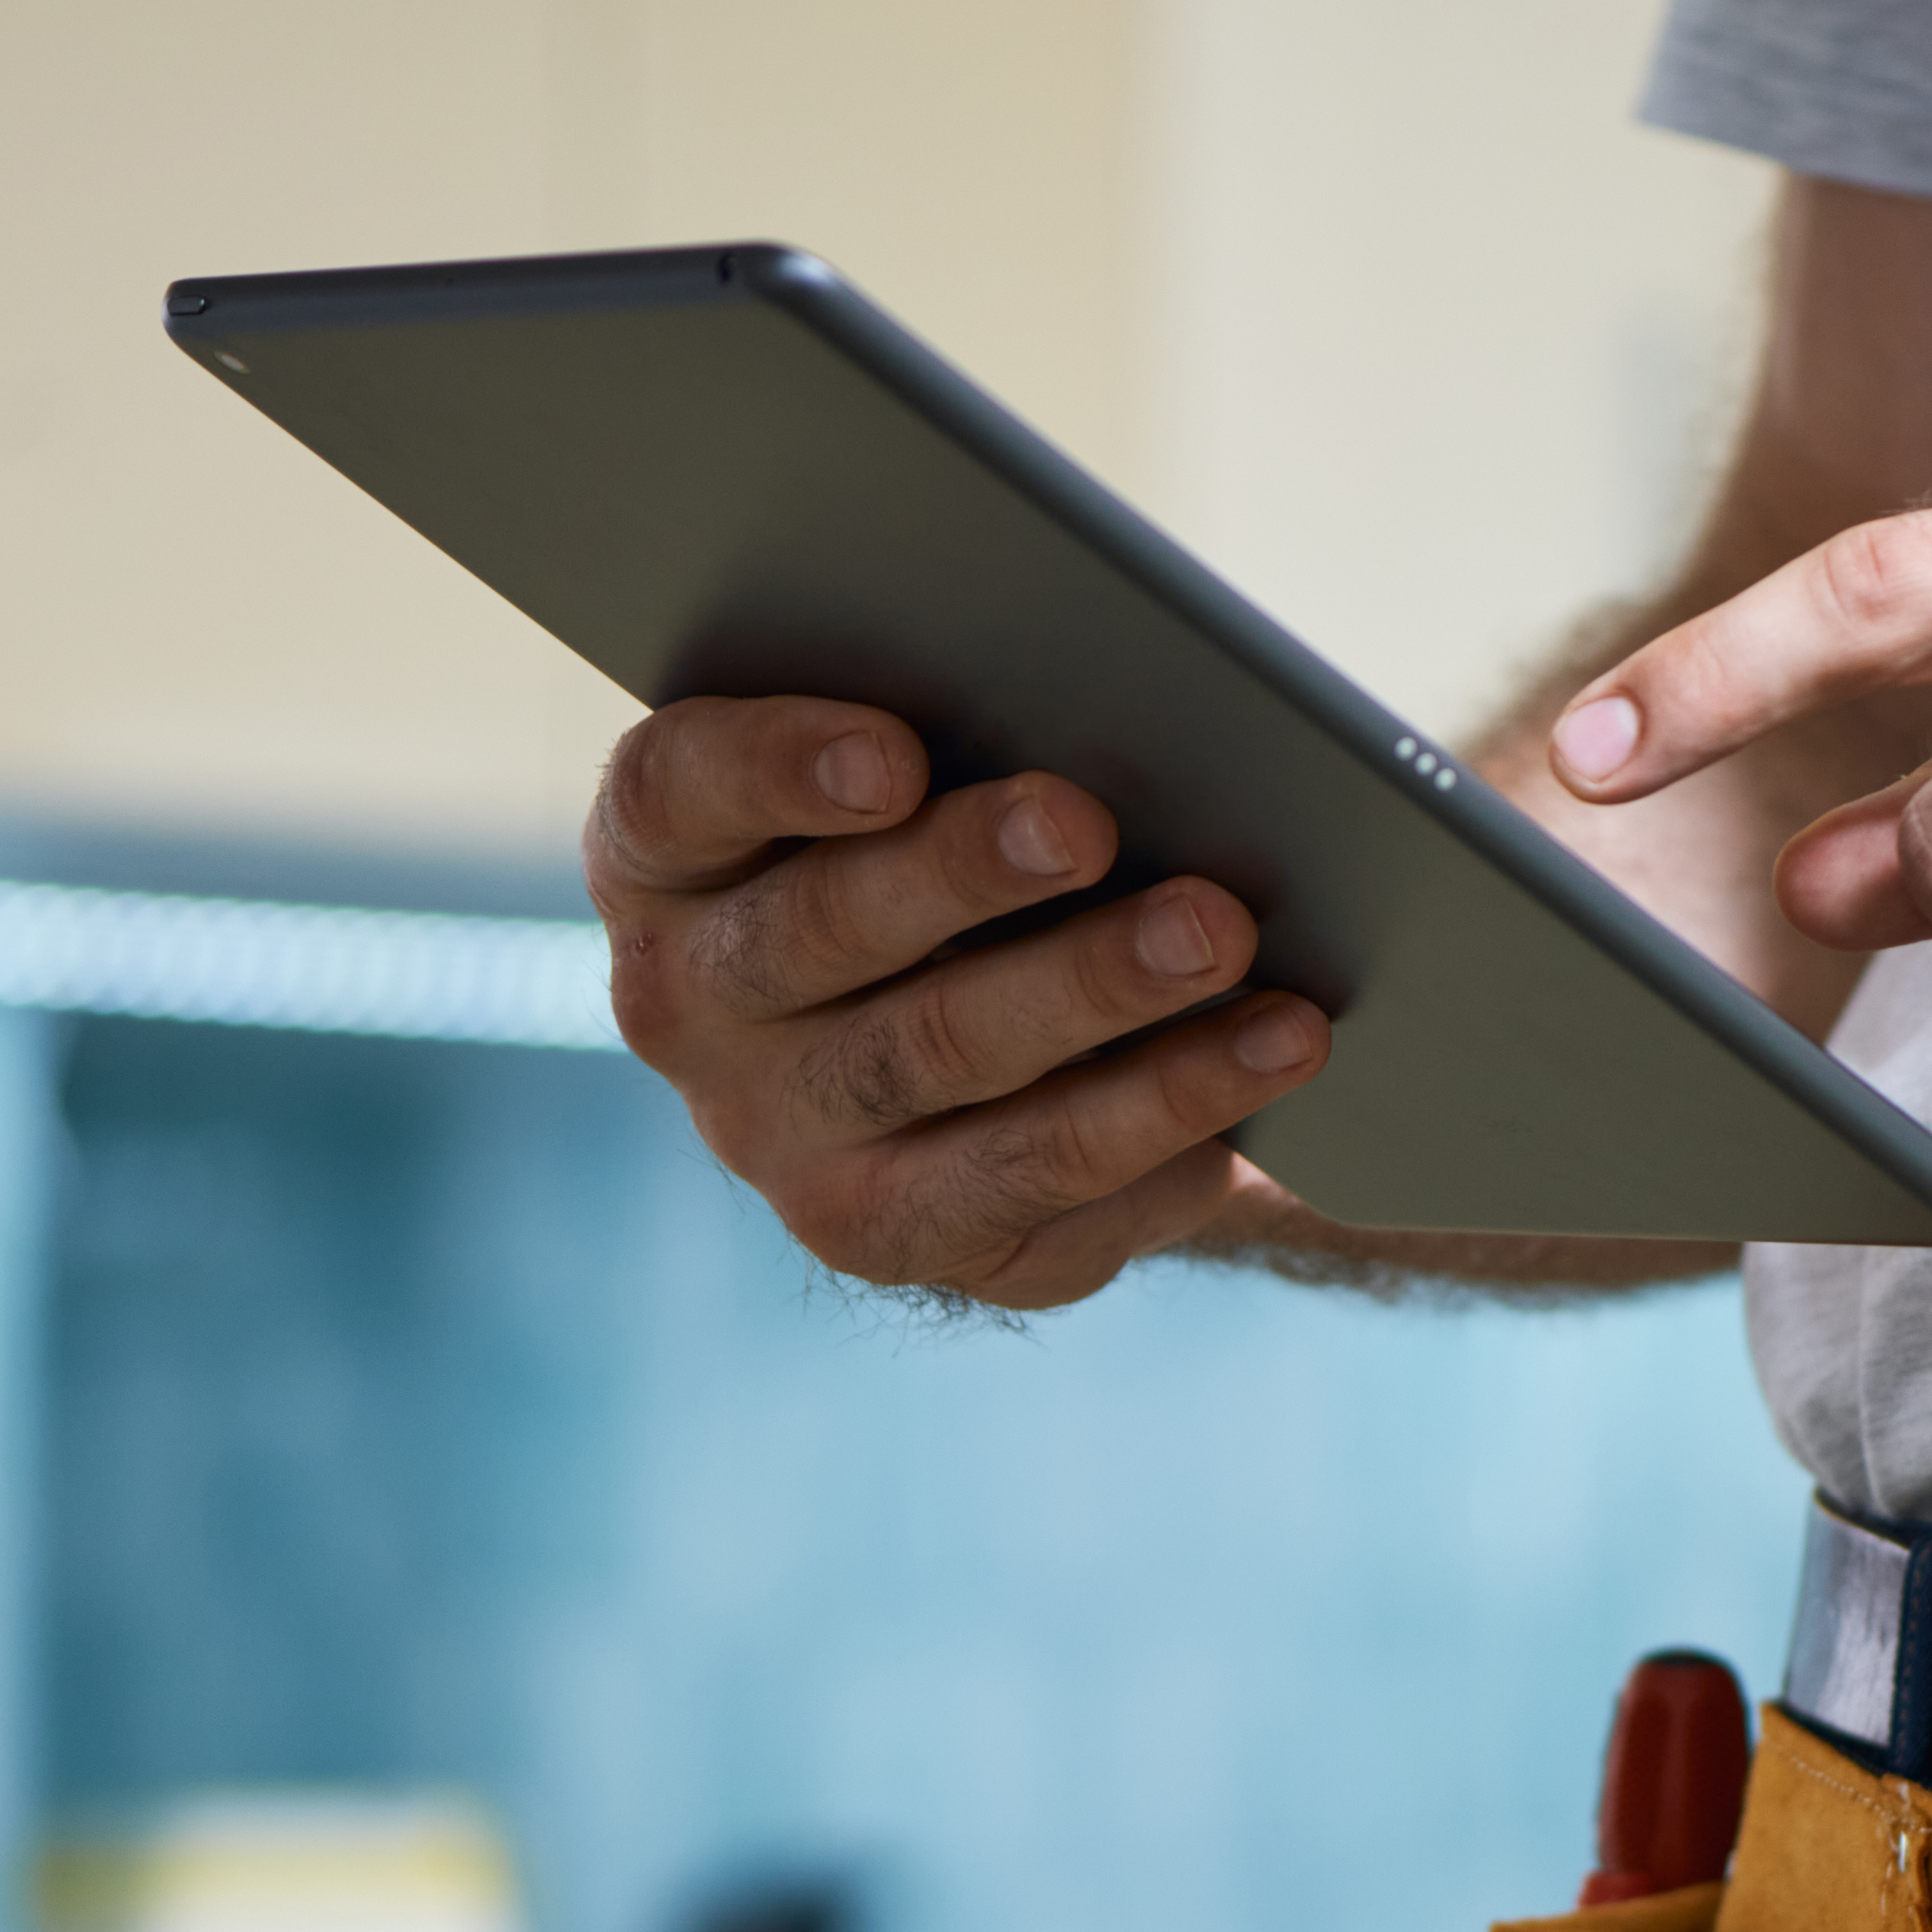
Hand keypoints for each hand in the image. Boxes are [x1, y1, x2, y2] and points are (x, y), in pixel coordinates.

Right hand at [586, 696, 1328, 1307]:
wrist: (976, 1042)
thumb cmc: (952, 841)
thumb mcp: (925, 769)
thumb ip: (954, 729)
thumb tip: (1091, 692)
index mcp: (664, 858)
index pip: (678, 793)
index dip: (777, 770)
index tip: (892, 754)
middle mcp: (692, 1011)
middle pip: (821, 933)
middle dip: (965, 878)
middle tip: (1089, 826)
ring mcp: (787, 1144)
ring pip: (944, 1066)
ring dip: (1098, 996)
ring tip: (1224, 937)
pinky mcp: (902, 1238)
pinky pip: (1042, 1191)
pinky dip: (1167, 1117)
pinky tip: (1267, 1053)